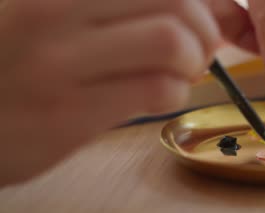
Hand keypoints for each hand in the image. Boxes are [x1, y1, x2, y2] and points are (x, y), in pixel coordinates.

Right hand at [0, 0, 243, 184]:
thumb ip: (118, 5)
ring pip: (171, 41)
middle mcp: (51, 7)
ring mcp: (57, 61)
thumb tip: (203, 4)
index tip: (208, 14)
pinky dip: (175, 92)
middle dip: (203, 26)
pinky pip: (155, 89)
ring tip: (179, 72)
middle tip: (196, 46)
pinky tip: (159, 95)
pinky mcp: (66, 113)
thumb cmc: (12, 58)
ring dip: (192, 60)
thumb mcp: (52, 13)